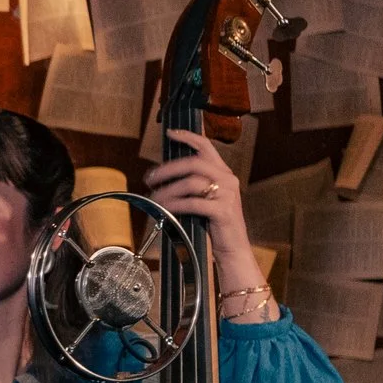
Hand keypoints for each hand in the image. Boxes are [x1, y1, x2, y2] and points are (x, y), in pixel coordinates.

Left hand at [144, 130, 263, 284]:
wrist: (232, 249)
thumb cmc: (213, 226)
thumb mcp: (203, 200)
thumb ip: (190, 187)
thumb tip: (161, 179)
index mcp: (223, 174)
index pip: (206, 147)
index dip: (188, 137)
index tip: (170, 133)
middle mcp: (227, 180)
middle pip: (194, 163)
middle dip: (168, 168)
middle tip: (149, 178)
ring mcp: (227, 194)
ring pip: (191, 182)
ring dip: (167, 191)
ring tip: (154, 200)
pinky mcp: (223, 211)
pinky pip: (193, 203)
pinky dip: (175, 205)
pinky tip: (165, 210)